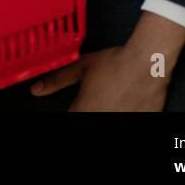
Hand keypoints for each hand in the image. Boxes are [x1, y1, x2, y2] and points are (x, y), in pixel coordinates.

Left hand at [31, 13, 184, 109]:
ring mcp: (121, 122)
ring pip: (106, 122)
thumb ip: (56, 80)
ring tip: (112, 98)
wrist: (148, 62)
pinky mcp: (140, 121)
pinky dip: (122, 113)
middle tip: (98, 99)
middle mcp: (102, 118)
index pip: (71, 119)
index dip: (74, 111)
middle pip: (87, 119)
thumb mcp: (81, 67)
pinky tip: (124, 103)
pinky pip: (126, 121)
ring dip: (105, 112)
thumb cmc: (115, 62)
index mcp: (84, 109)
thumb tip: (36, 90)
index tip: (77, 106)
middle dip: (89, 111)